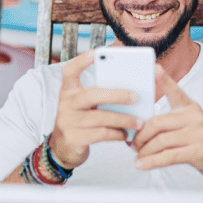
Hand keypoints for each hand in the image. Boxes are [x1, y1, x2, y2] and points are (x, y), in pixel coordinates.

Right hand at [48, 49, 142, 168]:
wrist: (63, 149)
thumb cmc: (81, 122)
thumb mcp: (85, 106)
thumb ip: (100, 96)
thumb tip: (132, 90)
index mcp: (68, 91)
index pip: (70, 71)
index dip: (81, 61)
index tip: (95, 52)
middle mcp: (65, 104)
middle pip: (92, 95)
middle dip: (117, 95)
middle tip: (136, 96)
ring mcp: (67, 122)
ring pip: (100, 118)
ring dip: (123, 119)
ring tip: (138, 122)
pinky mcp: (73, 139)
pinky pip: (101, 134)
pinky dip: (116, 134)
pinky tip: (125, 134)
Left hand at [131, 64, 202, 190]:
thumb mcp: (193, 124)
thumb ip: (171, 122)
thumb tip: (142, 128)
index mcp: (191, 108)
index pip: (176, 91)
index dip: (164, 80)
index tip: (154, 68)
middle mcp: (194, 117)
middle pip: (157, 122)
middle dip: (140, 135)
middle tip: (132, 144)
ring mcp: (198, 134)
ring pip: (160, 141)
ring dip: (144, 151)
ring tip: (137, 156)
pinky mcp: (199, 151)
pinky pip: (168, 156)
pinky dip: (151, 162)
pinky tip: (141, 164)